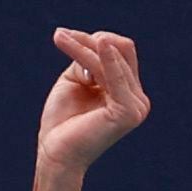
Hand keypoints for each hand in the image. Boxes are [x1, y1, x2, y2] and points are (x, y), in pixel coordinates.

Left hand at [36, 29, 149, 173]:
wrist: (54, 155)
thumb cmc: (62, 123)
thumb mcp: (75, 81)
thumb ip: (88, 59)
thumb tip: (99, 41)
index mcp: (127, 93)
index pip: (120, 53)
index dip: (95, 40)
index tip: (63, 35)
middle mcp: (137, 99)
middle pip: (120, 52)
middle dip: (90, 41)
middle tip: (60, 36)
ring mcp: (136, 106)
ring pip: (113, 61)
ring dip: (84, 49)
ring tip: (59, 38)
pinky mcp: (128, 112)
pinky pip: (116, 76)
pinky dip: (105, 58)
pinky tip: (98, 43)